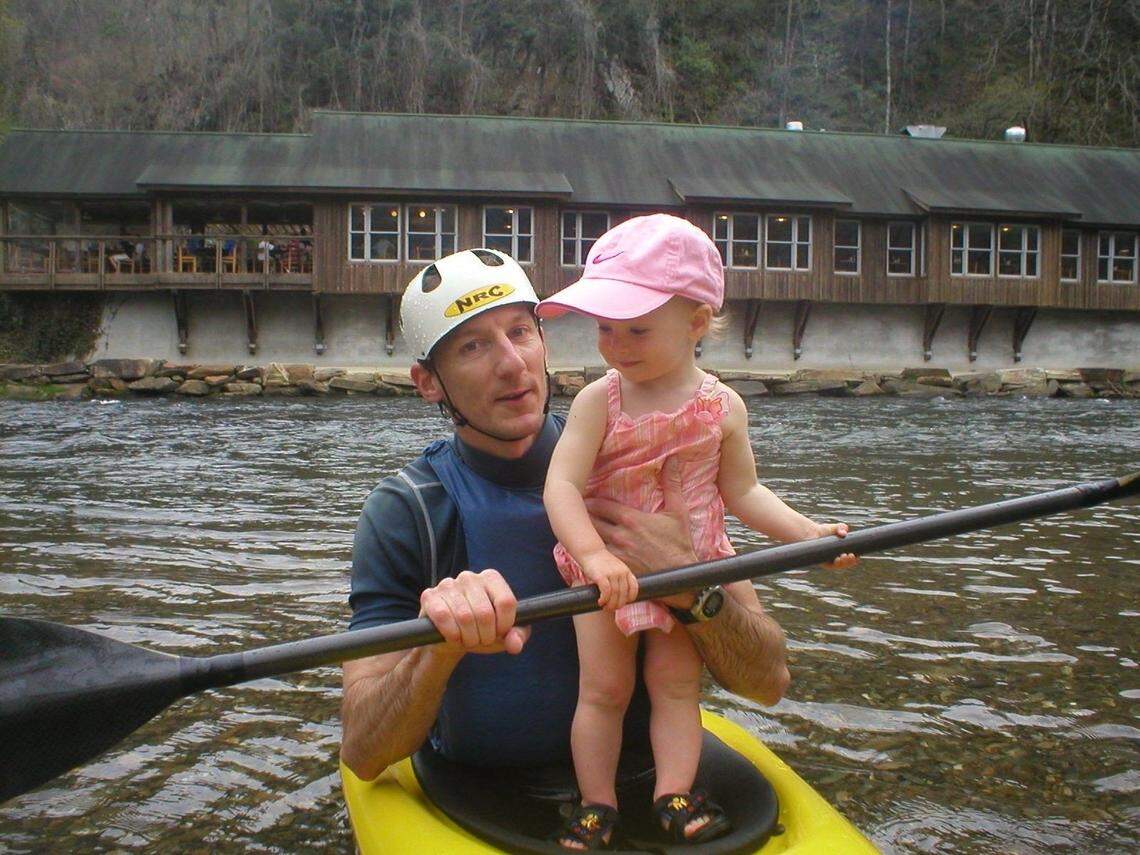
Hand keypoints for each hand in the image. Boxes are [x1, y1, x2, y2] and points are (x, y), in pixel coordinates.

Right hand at [419, 569, 529, 654]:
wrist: (450, 639)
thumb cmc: (480, 631)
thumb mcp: (503, 635)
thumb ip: (517, 636)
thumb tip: (515, 644)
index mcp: (491, 578)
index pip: (506, 602)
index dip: (505, 625)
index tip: (499, 633)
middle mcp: (469, 577)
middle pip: (485, 612)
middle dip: (485, 636)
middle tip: (481, 639)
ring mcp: (448, 584)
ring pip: (465, 617)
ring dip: (468, 638)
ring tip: (468, 639)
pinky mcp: (429, 596)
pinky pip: (443, 617)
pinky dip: (451, 634)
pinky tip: (453, 637)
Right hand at [579, 549, 638, 609]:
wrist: (590, 551)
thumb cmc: (601, 562)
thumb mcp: (615, 568)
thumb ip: (618, 579)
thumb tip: (618, 596)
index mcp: (626, 571)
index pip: (634, 588)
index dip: (630, 598)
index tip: (623, 602)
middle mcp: (621, 572)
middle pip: (624, 594)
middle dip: (618, 604)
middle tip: (611, 608)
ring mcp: (612, 574)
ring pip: (615, 595)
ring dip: (610, 604)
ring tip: (605, 607)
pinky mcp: (601, 576)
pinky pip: (606, 592)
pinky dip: (604, 599)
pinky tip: (600, 602)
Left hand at [586, 456, 698, 608]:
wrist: (682, 577)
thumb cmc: (679, 544)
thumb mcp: (678, 512)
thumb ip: (672, 484)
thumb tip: (673, 459)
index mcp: (631, 519)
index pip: (601, 505)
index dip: (590, 499)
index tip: (583, 495)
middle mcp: (620, 535)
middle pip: (590, 521)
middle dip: (582, 515)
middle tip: (573, 509)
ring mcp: (616, 554)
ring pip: (590, 540)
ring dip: (583, 533)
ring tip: (574, 528)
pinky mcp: (616, 569)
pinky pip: (596, 559)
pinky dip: (589, 552)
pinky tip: (584, 549)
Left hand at [813, 522, 858, 569]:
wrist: (810, 532)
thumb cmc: (823, 530)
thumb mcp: (835, 527)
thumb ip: (841, 527)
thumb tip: (843, 533)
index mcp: (841, 552)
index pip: (850, 559)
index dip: (854, 559)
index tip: (857, 555)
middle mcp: (835, 558)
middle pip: (845, 563)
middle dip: (849, 561)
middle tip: (850, 555)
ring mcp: (828, 561)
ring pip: (838, 566)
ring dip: (843, 563)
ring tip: (844, 556)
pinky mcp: (821, 562)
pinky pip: (829, 566)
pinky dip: (835, 564)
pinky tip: (837, 560)